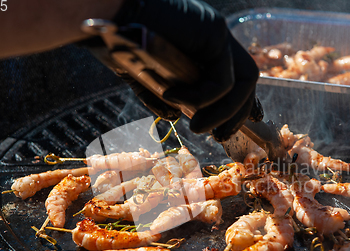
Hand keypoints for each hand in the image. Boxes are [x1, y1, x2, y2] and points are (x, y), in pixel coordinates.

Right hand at [113, 0, 260, 140]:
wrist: (103, 15)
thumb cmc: (114, 40)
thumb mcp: (140, 75)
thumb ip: (159, 95)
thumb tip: (174, 117)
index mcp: (201, 45)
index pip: (234, 77)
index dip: (238, 104)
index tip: (231, 128)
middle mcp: (213, 38)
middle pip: (247, 79)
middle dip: (238, 113)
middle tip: (220, 137)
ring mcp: (216, 34)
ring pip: (242, 81)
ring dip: (223, 113)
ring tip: (196, 128)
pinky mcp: (213, 32)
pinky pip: (222, 80)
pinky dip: (202, 98)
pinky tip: (174, 98)